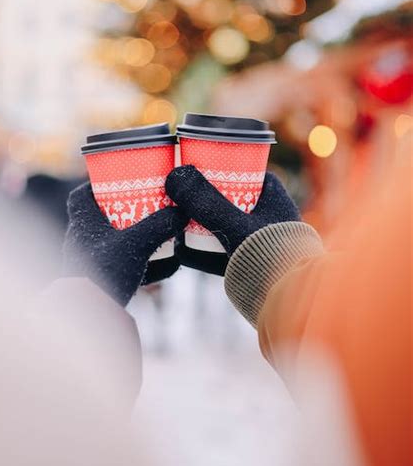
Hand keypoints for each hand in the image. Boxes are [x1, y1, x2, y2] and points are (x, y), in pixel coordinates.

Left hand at [63, 182, 187, 305]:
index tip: (119, 181)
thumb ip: (160, 225)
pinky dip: (136, 260)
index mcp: (81, 223)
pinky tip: (162, 265)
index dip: (97, 184)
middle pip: (98, 215)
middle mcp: (79, 239)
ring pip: (109, 240)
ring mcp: (86, 260)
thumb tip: (182, 210)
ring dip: (130, 235)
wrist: (90, 314)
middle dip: (122, 209)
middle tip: (145, 205)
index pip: (80, 195)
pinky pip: (117, 263)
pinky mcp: (97, 279)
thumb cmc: (106, 272)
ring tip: (156, 232)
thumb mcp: (137, 244)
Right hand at [166, 166, 299, 275]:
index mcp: (273, 194)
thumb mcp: (233, 224)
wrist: (292, 297)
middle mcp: (269, 213)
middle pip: (227, 197)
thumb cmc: (270, 254)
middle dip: (201, 200)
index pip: (241, 169)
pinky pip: (224, 248)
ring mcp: (260, 237)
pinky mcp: (252, 260)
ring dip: (201, 224)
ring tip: (175, 224)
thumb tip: (174, 175)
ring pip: (224, 223)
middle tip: (177, 199)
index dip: (215, 168)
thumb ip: (204, 201)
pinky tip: (183, 251)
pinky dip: (205, 248)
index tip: (192, 170)